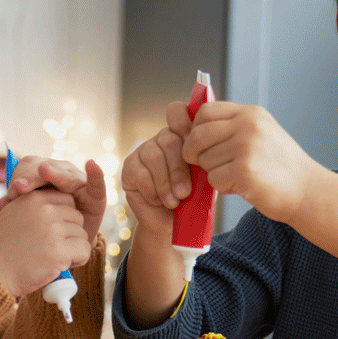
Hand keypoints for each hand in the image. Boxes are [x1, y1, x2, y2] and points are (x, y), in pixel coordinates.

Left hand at [0, 156, 107, 242]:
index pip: (27, 166)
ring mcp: (78, 180)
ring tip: (45, 171)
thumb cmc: (46, 226)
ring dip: (54, 173)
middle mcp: (60, 173)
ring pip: (64, 172)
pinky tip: (91, 164)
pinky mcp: (95, 194)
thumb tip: (2, 204)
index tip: (9, 194)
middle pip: (43, 167)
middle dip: (30, 177)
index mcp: (42, 176)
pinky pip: (96, 182)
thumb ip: (19, 205)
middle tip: (19, 189)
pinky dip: (95, 173)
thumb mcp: (31, 214)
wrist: (68, 242)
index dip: (18, 177)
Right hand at [0, 188, 90, 297]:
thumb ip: (34, 208)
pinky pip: (84, 250)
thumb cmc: (1, 247)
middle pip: (77, 217)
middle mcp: (45, 210)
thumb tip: (57, 207)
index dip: (65, 218)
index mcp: (34, 198)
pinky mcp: (59, 251)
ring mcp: (53, 230)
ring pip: (82, 235)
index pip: (67, 200)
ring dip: (74, 248)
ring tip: (55, 258)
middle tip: (54, 248)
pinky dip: (78, 260)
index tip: (55, 232)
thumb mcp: (14, 214)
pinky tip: (63, 266)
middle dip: (70, 234)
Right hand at [121, 108, 191, 238]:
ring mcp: (143, 151)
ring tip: (174, 201)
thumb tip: (208, 153)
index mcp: (182, 137)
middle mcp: (162, 140)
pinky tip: (159, 200)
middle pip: (168, 139)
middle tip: (185, 193)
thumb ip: (203, 162)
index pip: (177, 113)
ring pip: (153, 156)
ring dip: (166, 182)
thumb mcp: (203, 180)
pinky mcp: (129, 167)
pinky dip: (152, 190)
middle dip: (178, 168)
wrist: (171, 225)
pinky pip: (140, 173)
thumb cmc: (191, 202)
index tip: (190, 137)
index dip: (182, 119)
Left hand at [180, 100, 324, 223]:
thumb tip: (194, 130)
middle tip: (204, 165)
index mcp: (250, 113)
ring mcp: (246, 146)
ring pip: (204, 160)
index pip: (205, 111)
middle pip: (198, 135)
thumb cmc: (280, 166)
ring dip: (213, 173)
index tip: (199, 145)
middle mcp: (248, 125)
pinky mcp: (244, 170)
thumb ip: (232, 127)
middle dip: (193, 153)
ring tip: (236, 176)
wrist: (307, 190)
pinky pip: (214, 178)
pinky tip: (241, 186)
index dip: (195, 129)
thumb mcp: (261, 133)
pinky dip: (223, 187)